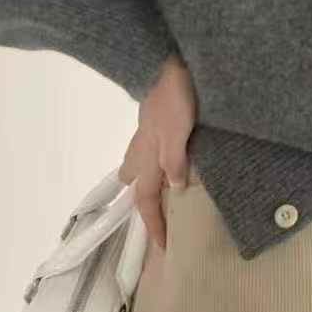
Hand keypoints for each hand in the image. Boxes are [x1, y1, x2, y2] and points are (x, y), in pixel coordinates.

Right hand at [118, 55, 197, 252]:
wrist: (167, 63)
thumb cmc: (174, 98)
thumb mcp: (176, 131)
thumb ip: (174, 160)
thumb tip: (176, 189)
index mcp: (147, 156)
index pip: (147, 200)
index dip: (155, 225)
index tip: (164, 248)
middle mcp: (142, 148)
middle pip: (135, 183)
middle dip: (143, 202)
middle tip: (156, 218)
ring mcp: (147, 133)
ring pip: (139, 165)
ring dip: (147, 182)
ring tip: (161, 193)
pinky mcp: (155, 120)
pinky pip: (150, 150)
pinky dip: (155, 162)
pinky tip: (169, 158)